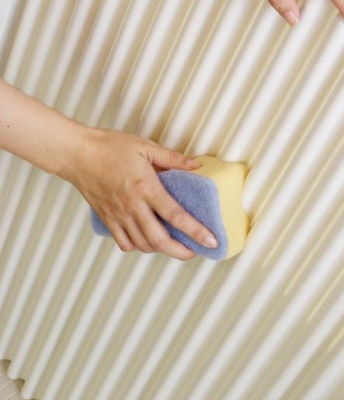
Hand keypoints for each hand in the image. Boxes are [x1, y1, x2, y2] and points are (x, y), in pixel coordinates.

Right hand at [68, 128, 217, 257]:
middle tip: (195, 252)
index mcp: (146, 187)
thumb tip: (196, 166)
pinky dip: (138, 247)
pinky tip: (147, 242)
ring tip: (174, 246)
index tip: (211, 241)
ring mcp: (119, 216)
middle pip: (160, 240)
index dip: (196, 231)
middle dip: (181, 252)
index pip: (176, 215)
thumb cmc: (109, 147)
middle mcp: (133, 206)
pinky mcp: (107, 220)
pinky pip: (124, 243)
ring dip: (161, 250)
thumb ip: (172, 158)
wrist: (77, 154)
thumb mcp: (145, 147)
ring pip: (143, 245)